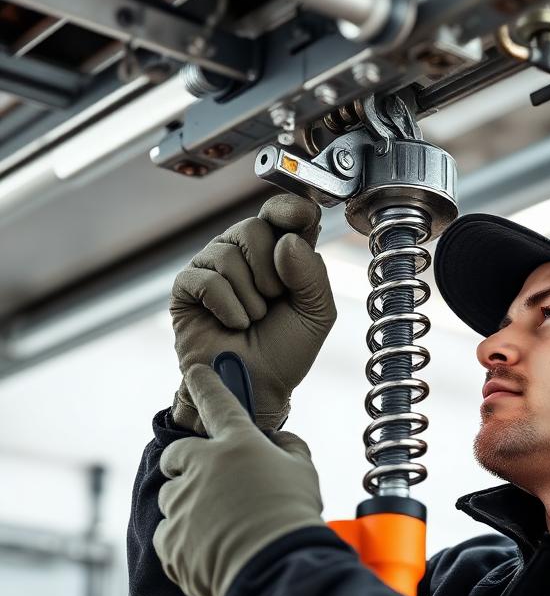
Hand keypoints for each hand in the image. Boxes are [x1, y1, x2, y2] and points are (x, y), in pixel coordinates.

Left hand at [154, 364, 324, 595]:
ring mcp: (182, 504)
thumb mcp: (304, 471)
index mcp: (237, 444)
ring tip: (221, 527)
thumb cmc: (294, 517)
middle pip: (176, 456)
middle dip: (186, 464)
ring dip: (189, 505)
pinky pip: (169, 534)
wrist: (277, 571)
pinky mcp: (170, 540)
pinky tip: (212, 550)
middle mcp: (202, 467)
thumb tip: (276, 442)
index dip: (207, 382)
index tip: (195, 371)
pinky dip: (185, 539)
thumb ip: (287, 447)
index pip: (217, 401)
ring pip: (172, 497)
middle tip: (210, 480)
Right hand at [170, 194, 336, 433]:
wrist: (256, 386)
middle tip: (274, 301)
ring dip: (250, 298)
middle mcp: (244, 253)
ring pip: (228, 254)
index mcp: (280, 253)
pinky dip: (227, 307)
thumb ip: (313, 274)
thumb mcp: (316, 313)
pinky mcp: (186, 287)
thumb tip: (286, 240)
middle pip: (254, 228)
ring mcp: (212, 267)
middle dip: (270, 272)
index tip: (298, 218)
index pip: (283, 213)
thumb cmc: (285, 351)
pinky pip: (207, 279)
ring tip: (252, 320)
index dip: (289, 209)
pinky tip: (232, 324)